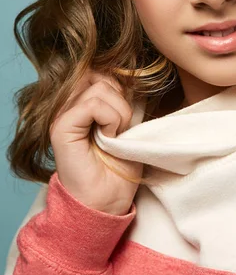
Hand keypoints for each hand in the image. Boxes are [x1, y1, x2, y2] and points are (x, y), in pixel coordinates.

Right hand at [49, 69, 142, 214]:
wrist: (107, 201)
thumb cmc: (119, 167)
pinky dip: (110, 119)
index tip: (128, 116)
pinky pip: (92, 105)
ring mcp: (63, 115)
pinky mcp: (61, 127)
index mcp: (83, 104)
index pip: (103, 74)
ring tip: (116, 135)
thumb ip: (123, 102)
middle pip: (103, 77)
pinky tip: (109, 137)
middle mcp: (69, 106)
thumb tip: (134, 80)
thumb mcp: (128, 126)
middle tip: (123, 129)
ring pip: (100, 87)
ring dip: (119, 112)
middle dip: (123, 100)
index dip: (122, 88)